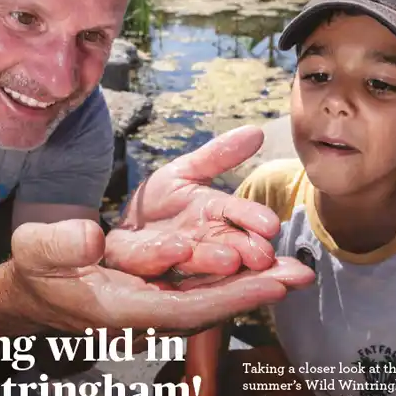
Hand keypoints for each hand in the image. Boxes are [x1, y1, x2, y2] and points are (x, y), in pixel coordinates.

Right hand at [6, 220, 306, 335]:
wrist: (34, 290)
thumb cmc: (36, 270)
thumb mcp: (38, 250)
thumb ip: (63, 244)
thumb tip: (94, 236)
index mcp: (120, 312)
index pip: (184, 309)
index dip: (228, 297)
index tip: (268, 284)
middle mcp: (147, 318)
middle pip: (210, 307)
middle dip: (255, 292)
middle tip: (299, 275)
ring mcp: (157, 311)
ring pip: (213, 300)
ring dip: (254, 286)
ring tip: (296, 270)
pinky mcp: (162, 298)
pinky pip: (205, 291)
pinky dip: (237, 280)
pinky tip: (267, 267)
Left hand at [106, 125, 290, 279]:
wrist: (124, 226)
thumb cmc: (160, 201)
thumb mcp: (186, 171)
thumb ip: (218, 155)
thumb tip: (257, 131)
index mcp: (214, 216)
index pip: (239, 215)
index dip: (253, 220)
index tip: (271, 225)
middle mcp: (202, 241)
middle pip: (229, 246)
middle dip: (246, 251)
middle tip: (263, 255)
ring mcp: (175, 257)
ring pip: (198, 261)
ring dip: (213, 260)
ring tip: (230, 260)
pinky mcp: (144, 264)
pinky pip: (154, 262)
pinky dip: (166, 257)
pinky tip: (179, 250)